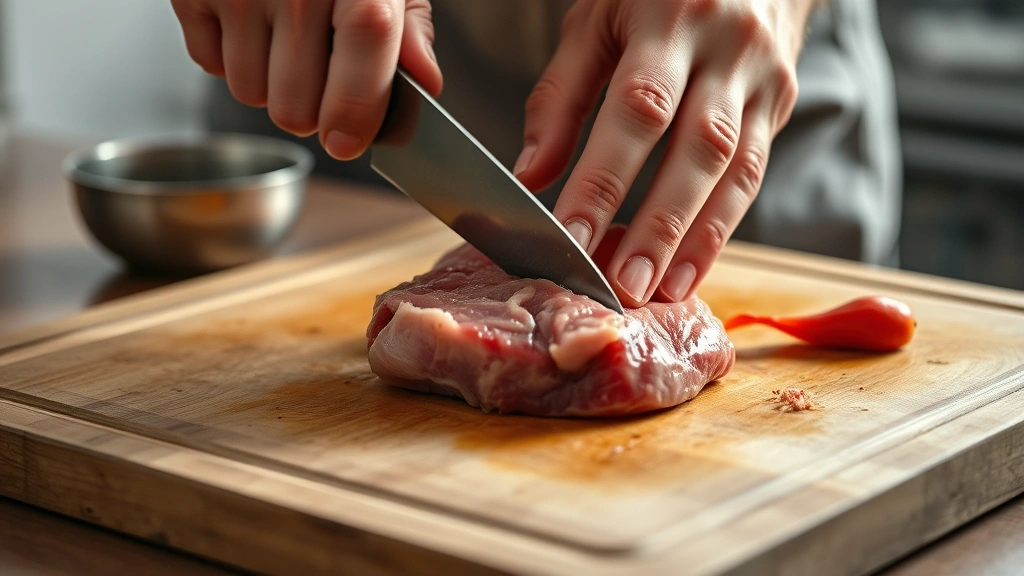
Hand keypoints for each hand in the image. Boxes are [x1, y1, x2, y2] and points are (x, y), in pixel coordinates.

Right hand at [170, 0, 441, 158]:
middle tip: (318, 71)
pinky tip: (248, 21)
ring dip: (268, 82)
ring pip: (249, 93)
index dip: (357, 108)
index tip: (347, 142)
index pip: (365, 42)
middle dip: (309, 107)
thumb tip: (425, 83)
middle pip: (295, 106)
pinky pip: (209, 64)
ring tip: (282, 35)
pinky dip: (228, 55)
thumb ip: (409, 28)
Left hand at [513, 0, 815, 306]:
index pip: (637, 110)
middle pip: (697, 148)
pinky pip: (754, 173)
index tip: (571, 238)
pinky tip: (692, 267)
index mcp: (670, 15)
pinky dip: (721, 226)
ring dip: (697, 238)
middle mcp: (727, 47)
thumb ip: (560, 97)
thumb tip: (531, 177)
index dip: (604, 179)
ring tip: (661, 291)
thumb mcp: (595, 20)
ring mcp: (764, 77)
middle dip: (659, 225)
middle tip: (624, 286)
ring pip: (736, 169)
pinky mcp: (781, 103)